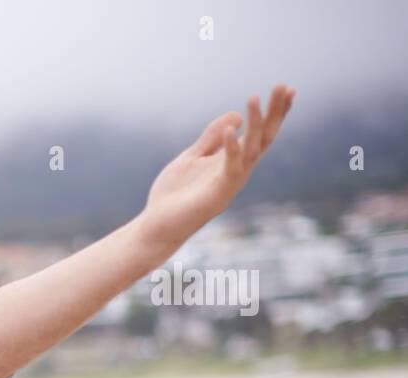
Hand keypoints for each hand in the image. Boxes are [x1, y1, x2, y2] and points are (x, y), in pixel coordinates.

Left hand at [140, 84, 295, 247]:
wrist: (155, 226)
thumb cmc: (173, 194)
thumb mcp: (192, 157)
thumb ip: (211, 138)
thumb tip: (235, 116)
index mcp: (232, 161)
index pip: (259, 133)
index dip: (273, 112)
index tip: (286, 88)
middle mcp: (237, 171)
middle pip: (263, 138)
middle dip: (274, 113)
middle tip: (283, 86)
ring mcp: (229, 183)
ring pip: (251, 150)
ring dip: (255, 124)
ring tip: (254, 97)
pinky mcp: (217, 195)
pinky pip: (230, 168)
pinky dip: (232, 148)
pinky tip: (232, 128)